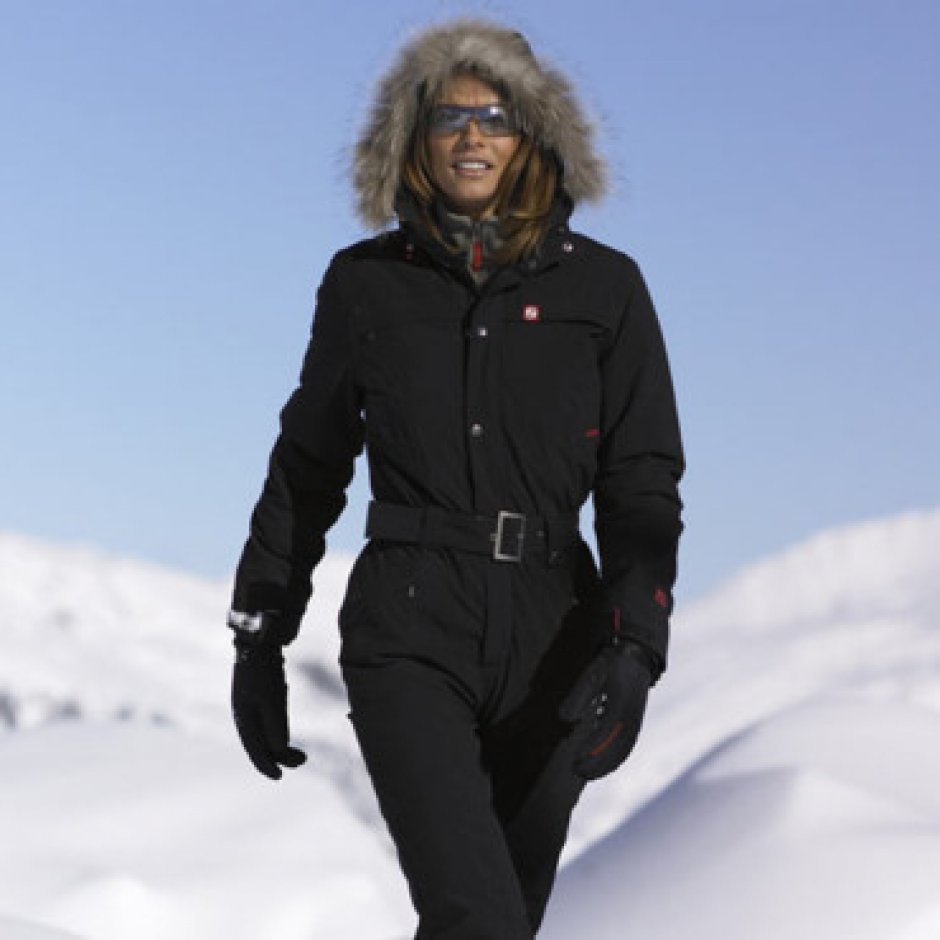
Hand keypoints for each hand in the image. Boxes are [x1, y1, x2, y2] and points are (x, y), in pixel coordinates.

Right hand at [231, 641, 306, 779]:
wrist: (259, 645)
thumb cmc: (263, 672)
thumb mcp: (271, 699)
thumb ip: (275, 725)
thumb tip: (280, 751)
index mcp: (243, 718)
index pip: (254, 749)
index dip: (266, 765)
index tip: (279, 777)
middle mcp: (246, 716)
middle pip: (262, 745)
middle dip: (280, 757)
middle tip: (303, 761)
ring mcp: (254, 708)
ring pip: (267, 736)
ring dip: (282, 747)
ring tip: (302, 756)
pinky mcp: (262, 700)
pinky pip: (271, 724)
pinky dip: (280, 734)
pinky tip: (290, 741)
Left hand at [559, 642, 652, 779]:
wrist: (636, 658)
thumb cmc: (611, 665)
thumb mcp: (593, 675)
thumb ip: (579, 696)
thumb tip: (564, 718)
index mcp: (620, 707)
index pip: (605, 734)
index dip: (591, 749)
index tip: (575, 758)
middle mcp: (631, 719)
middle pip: (615, 749)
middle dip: (596, 763)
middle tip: (576, 770)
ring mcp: (635, 722)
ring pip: (622, 751)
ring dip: (605, 765)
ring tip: (585, 773)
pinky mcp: (635, 724)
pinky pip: (627, 747)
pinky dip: (615, 760)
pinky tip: (602, 766)